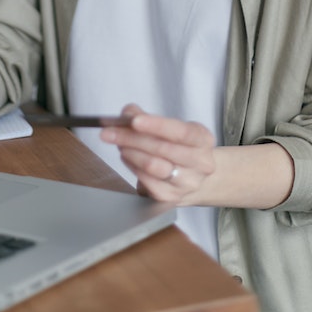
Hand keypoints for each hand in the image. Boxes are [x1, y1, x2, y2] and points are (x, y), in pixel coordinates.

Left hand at [100, 103, 215, 204]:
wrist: (193, 176)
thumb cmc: (179, 146)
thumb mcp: (171, 126)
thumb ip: (147, 117)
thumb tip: (127, 113)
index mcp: (203, 140)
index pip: (180, 131)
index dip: (156, 125)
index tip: (133, 120)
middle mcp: (200, 163)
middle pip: (162, 148)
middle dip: (131, 138)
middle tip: (109, 131)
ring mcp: (187, 183)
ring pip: (153, 166)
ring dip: (130, 152)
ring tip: (119, 143)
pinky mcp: (172, 198)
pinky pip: (146, 181)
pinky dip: (132, 166)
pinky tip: (127, 157)